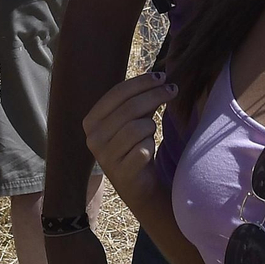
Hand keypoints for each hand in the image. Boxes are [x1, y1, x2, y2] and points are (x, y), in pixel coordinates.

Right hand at [83, 71, 173, 206]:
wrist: (139, 186)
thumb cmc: (135, 146)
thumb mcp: (133, 120)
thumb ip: (139, 99)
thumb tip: (159, 77)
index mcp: (91, 121)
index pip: (117, 93)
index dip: (141, 82)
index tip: (162, 77)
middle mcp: (93, 139)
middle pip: (130, 107)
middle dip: (155, 95)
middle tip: (173, 90)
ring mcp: (105, 157)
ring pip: (138, 127)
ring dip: (151, 126)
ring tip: (150, 133)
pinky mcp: (121, 173)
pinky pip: (144, 149)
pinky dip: (150, 147)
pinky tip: (147, 153)